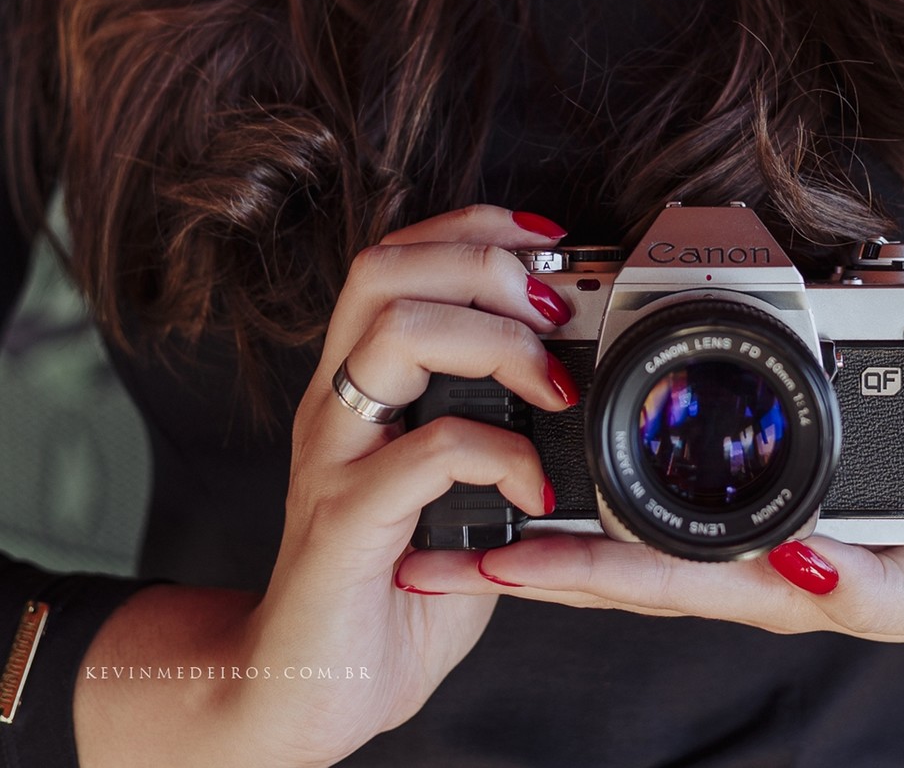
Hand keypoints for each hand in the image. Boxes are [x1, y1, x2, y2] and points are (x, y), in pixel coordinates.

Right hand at [219, 203, 580, 767]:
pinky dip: (500, 452)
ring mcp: (334, 458)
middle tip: (552, 311)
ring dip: (493, 341)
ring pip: (396, 333)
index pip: (397, 256)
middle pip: (385, 269)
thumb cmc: (394, 584)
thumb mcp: (451, 485)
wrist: (309, 689)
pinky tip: (535, 489)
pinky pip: (428, 451)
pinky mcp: (345, 522)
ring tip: (551, 384)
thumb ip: (492, 424)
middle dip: (481, 265)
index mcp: (358, 382)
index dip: (471, 227)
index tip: (548, 241)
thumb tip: (582, 372)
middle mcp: (336, 404)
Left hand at [391, 459, 903, 642]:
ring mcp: (730, 548)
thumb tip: (796, 568)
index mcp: (763, 586)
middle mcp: (730, 571)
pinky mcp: (740, 514)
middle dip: (522, 563)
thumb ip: (866, 584)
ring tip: (458, 524)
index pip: (650, 579)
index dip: (571, 571)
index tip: (496, 557)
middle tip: (428, 552)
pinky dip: (596, 511)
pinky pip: (655, 515)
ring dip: (542, 538)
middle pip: (608, 567)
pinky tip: (549, 488)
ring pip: (620, 544)